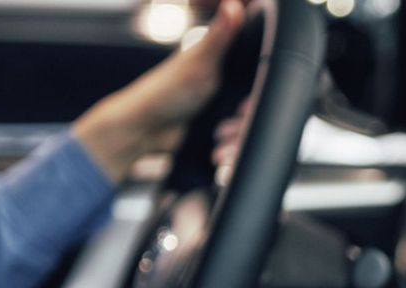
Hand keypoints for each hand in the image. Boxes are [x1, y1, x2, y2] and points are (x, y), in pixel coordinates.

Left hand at [73, 0, 245, 182]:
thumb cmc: (164, 92)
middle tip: (224, 130)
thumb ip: (221, 34)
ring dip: (234, 143)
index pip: (260, 80)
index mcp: (225, 62)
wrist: (145, 130)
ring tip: (218, 148)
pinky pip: (236, 144)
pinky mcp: (217, 128)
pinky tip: (217, 154)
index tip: (244, 110)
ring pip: (246, 130)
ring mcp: (222, 108)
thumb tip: (234, 4)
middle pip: (255, 110)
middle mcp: (227, 85)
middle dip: (242, 127)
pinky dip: (229, 152)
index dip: (255, 100)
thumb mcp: (198, 61)